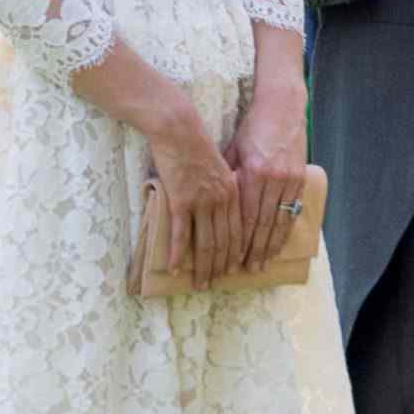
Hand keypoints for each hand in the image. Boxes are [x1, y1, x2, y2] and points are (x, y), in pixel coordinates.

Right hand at [149, 100, 241, 290]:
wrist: (178, 128)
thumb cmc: (196, 144)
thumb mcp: (220, 165)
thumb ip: (224, 186)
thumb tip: (222, 205)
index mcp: (233, 192)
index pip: (238, 231)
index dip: (236, 254)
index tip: (233, 270)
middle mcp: (221, 200)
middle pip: (224, 242)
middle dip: (220, 267)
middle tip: (213, 285)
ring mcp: (201, 202)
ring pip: (205, 243)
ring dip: (202, 267)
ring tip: (198, 283)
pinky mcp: (180, 200)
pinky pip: (181, 234)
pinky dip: (178, 253)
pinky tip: (175, 267)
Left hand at [225, 86, 307, 273]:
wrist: (283, 107)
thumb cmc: (252, 128)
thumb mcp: (233, 150)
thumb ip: (227, 177)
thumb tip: (214, 204)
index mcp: (252, 173)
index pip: (244, 217)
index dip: (238, 241)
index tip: (230, 258)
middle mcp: (273, 180)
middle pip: (262, 225)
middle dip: (253, 251)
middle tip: (245, 271)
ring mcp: (289, 180)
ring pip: (279, 222)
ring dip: (270, 247)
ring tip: (261, 265)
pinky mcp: (300, 179)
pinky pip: (292, 212)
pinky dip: (285, 231)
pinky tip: (278, 245)